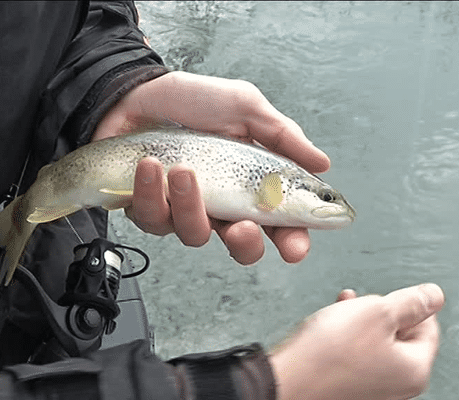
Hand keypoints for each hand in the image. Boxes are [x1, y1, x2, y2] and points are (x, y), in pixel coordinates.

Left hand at [92, 71, 329, 263]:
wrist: (135, 92)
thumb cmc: (193, 100)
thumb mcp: (244, 107)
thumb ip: (282, 136)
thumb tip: (323, 164)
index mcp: (250, 184)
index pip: (279, 222)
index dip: (291, 240)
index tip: (294, 248)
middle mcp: (221, 204)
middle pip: (241, 246)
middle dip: (245, 244)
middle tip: (241, 227)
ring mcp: (184, 209)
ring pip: (194, 235)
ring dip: (191, 205)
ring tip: (183, 170)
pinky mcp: (149, 208)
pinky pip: (154, 219)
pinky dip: (152, 193)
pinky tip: (150, 166)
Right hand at [269, 283, 444, 399]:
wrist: (289, 379)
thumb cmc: (328, 352)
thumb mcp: (377, 312)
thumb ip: (412, 302)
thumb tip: (434, 295)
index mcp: (414, 369)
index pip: (429, 326)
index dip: (406, 304)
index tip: (385, 296)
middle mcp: (397, 385)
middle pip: (401, 335)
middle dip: (379, 312)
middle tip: (360, 305)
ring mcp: (372, 389)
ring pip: (375, 343)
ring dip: (359, 321)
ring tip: (340, 312)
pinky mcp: (348, 387)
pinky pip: (356, 356)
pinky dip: (346, 338)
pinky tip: (329, 328)